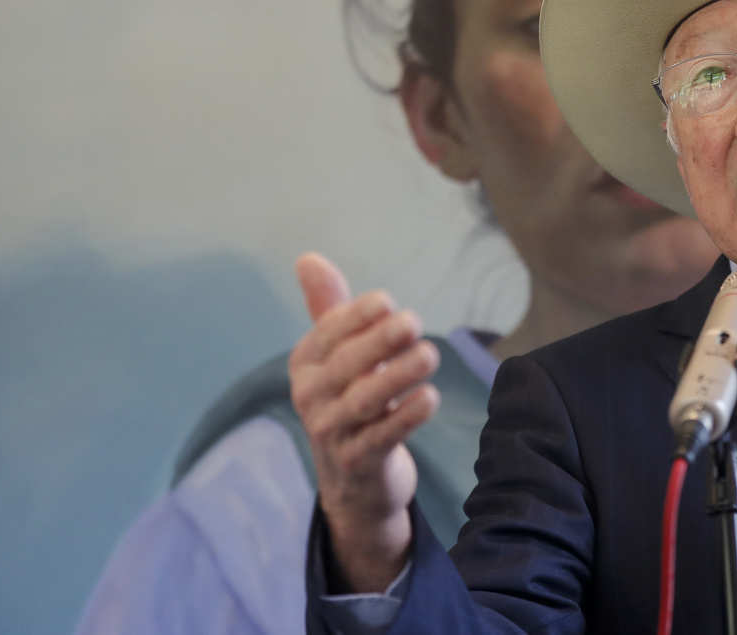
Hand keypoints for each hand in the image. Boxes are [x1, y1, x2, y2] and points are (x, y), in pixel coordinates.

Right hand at [289, 252, 441, 591]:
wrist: (355, 478)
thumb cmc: (349, 400)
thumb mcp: (337, 355)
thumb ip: (329, 309)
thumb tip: (307, 258)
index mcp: (306, 364)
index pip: (327, 334)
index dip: (356, 316)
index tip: (387, 301)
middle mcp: (311, 398)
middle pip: (346, 365)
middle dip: (379, 341)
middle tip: (414, 321)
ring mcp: (332, 432)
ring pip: (365, 400)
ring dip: (398, 375)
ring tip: (430, 354)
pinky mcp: (358, 462)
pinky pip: (383, 436)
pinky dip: (407, 415)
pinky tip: (430, 397)